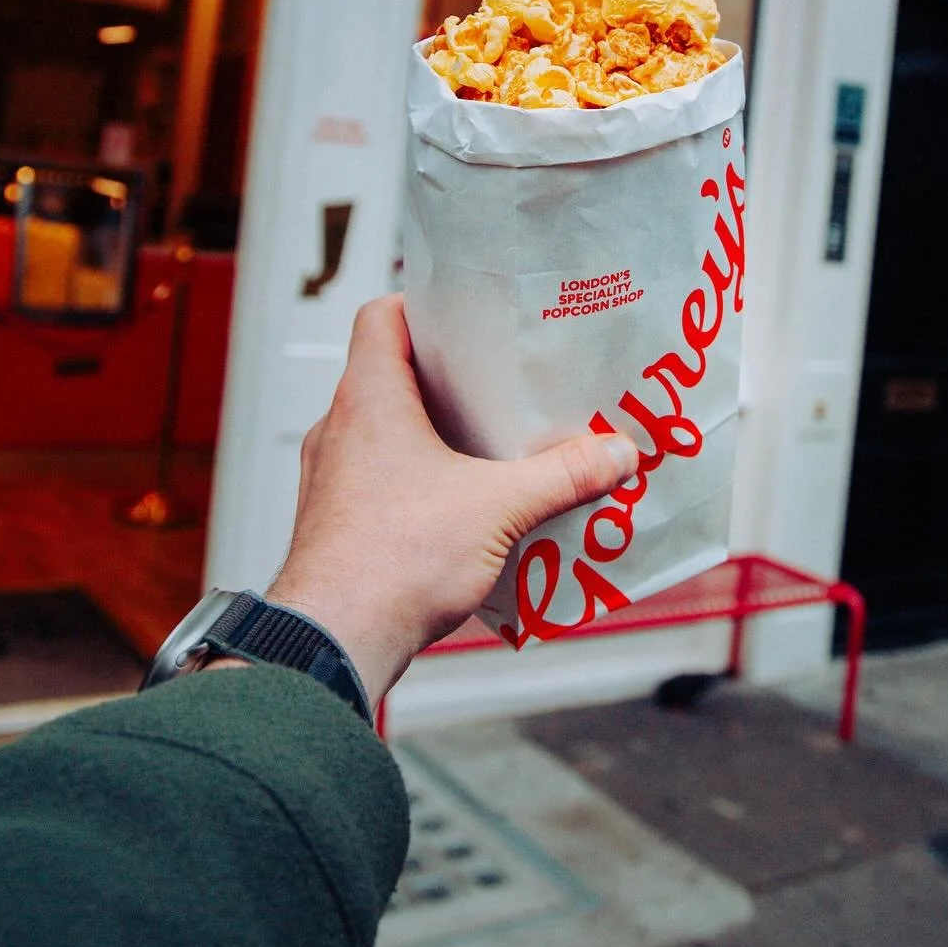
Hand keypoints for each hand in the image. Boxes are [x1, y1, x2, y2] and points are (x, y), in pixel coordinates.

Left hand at [264, 295, 638, 706]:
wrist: (333, 641)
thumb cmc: (391, 561)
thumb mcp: (497, 508)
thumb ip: (562, 476)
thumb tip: (614, 454)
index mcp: (369, 399)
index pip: (380, 316)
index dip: (423, 304)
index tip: (469, 313)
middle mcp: (340, 430)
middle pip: (392, 374)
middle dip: (450, 378)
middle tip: (503, 383)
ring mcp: (333, 478)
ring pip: (386, 432)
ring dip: (436, 435)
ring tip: (493, 448)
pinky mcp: (338, 523)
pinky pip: (381, 481)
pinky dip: (420, 482)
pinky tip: (465, 509)